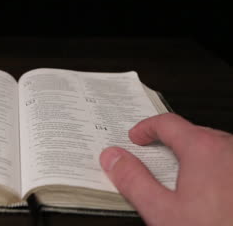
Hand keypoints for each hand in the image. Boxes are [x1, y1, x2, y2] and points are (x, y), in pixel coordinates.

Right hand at [100, 113, 232, 225]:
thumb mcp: (162, 211)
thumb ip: (133, 180)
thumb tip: (113, 158)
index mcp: (204, 149)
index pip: (168, 123)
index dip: (146, 128)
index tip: (136, 137)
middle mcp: (230, 149)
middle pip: (192, 134)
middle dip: (169, 144)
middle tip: (152, 160)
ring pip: (214, 149)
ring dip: (194, 158)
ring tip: (182, 183)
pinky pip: (229, 163)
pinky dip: (215, 170)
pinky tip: (210, 194)